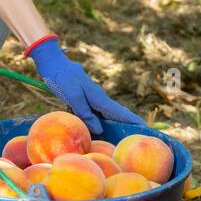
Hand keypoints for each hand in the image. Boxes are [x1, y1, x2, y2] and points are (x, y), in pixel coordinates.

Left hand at [26, 35, 145, 135]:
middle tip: (140, 136)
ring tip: (124, 137)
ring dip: (116, 124)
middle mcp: (99, 99)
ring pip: (107, 115)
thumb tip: (99, 129)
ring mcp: (93, 98)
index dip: (132, 121)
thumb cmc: (62, 79)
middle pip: (117, 114)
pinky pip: (96, 113)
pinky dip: (101, 122)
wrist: (54, 63)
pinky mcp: (86, 99)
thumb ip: (85, 112)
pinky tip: (101, 130)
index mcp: (98, 98)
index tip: (146, 129)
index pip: (120, 113)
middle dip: (128, 124)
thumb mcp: (72, 95)